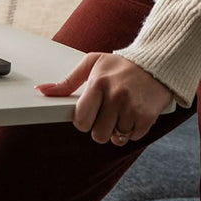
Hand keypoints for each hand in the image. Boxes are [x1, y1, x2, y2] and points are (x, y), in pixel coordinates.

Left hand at [37, 52, 174, 144]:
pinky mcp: (147, 116)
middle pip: (98, 135)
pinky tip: (134, 115)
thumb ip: (67, 81)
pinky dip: (132, 131)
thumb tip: (42, 90)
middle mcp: (115, 96)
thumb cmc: (121, 65)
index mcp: (98, 84)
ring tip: (122, 113)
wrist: (158, 63)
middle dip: (101, 128)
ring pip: (116, 138)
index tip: (91, 113)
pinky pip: (133, 137)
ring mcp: (132, 107)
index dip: (84, 121)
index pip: (81, 121)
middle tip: (108, 114)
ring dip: (118, 130)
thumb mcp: (92, 64)